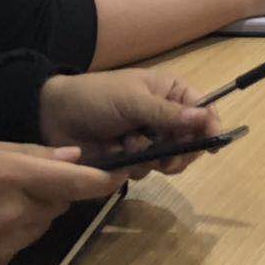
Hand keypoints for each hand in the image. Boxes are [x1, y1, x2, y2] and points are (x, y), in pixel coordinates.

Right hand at [0, 140, 123, 264]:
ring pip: (41, 225)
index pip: (76, 180)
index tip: (121, 174)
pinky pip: (18, 247)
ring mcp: (5, 245)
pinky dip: (9, 236)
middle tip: (17, 184)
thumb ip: (27, 152)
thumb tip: (73, 155)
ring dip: (31, 214)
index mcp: (10, 176)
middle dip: (51, 192)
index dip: (103, 179)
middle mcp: (15, 212)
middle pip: (59, 202)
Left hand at [39, 69, 221, 177]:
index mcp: (171, 92)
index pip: (204, 109)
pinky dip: (134, 166)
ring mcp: (149, 139)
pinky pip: (146, 171)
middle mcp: (165, 117)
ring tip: (130, 147)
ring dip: (151, 158)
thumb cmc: (97, 97)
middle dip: (180, 151)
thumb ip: (168, 113)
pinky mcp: (132, 159)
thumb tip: (204, 119)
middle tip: (168, 159)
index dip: (210, 126)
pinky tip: (117, 154)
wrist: (53, 115)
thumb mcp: (133, 100)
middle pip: (192, 140)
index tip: (211, 144)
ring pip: (169, 159)